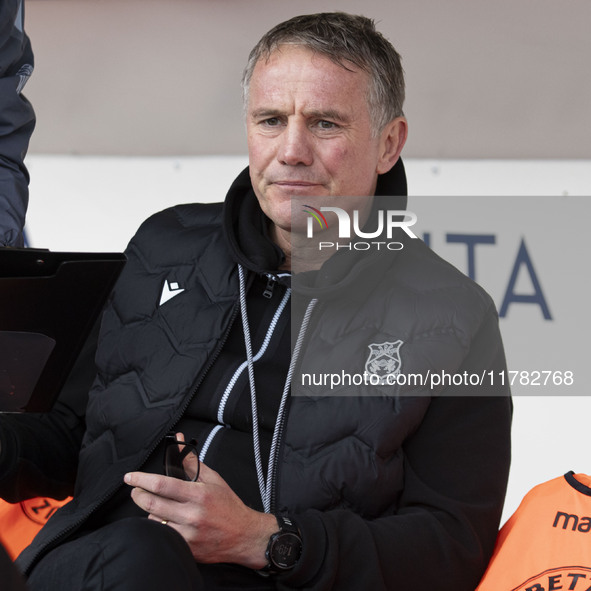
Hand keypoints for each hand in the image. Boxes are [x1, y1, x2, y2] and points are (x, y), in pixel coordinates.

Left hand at [124, 464, 277, 568]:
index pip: (162, 485)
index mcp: (198, 494)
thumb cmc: (228, 505)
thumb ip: (192, 462)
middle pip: (151, 503)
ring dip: (150, 511)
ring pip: (154, 520)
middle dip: (137, 494)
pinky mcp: (186, 548)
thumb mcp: (213, 479)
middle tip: (136, 489)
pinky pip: (162, 535)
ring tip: (157, 505)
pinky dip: (159, 526)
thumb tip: (179, 441)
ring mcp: (188, 534)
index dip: (142, 479)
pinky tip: (166, 520)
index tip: (130, 477)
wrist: (243, 535)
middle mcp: (192, 515)